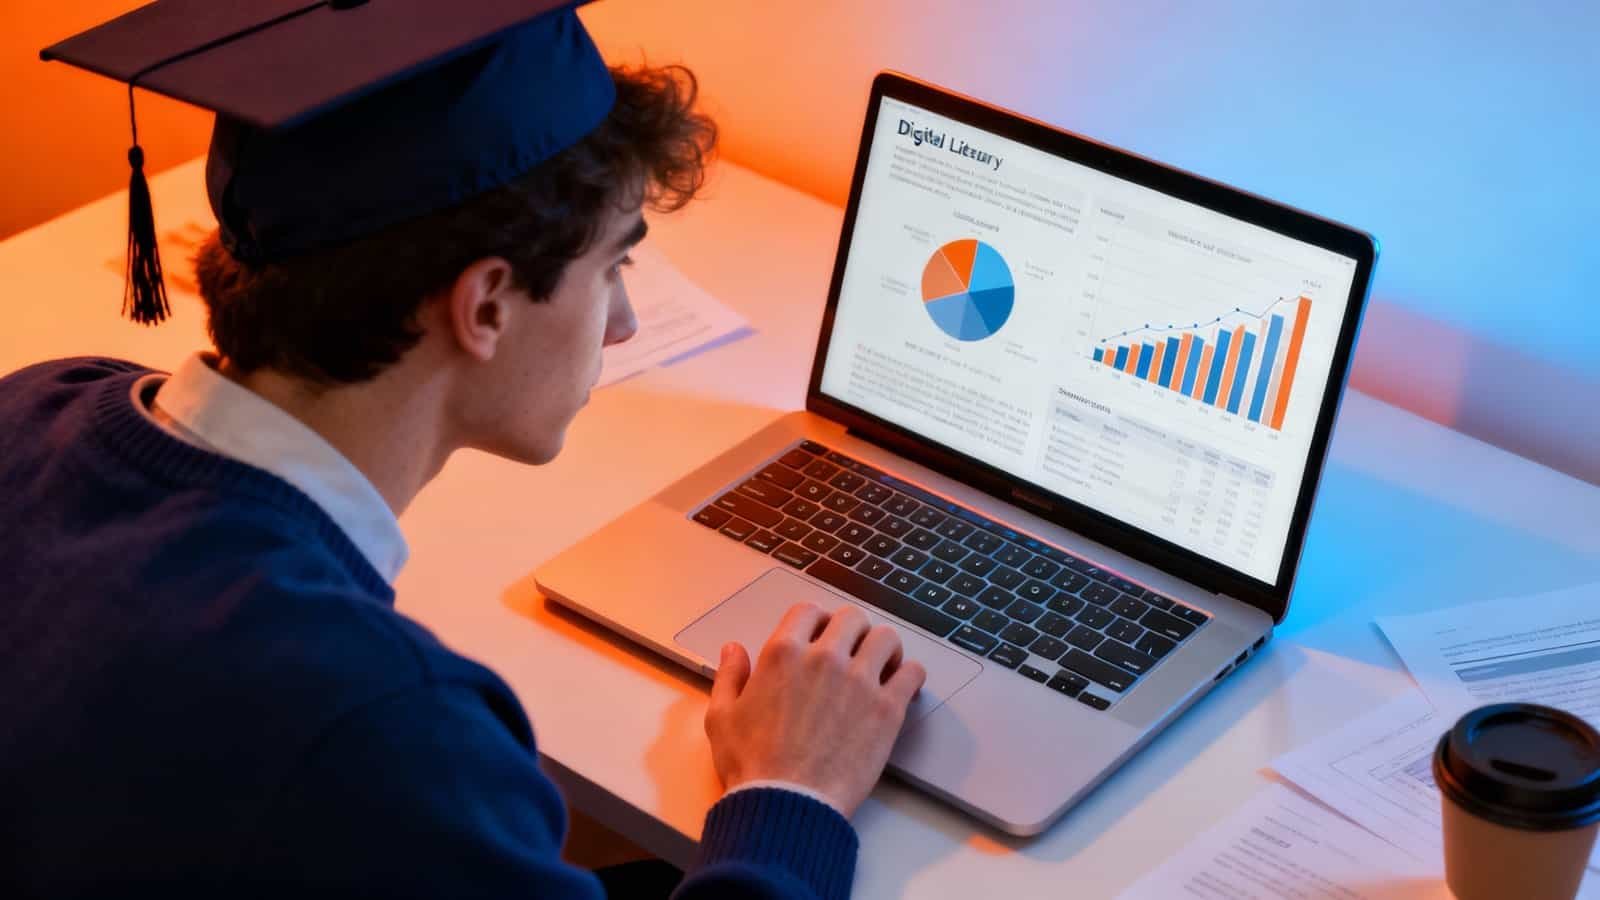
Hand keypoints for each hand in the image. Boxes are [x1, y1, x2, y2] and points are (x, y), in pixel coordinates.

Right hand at [704, 602, 927, 817]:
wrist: (787, 804)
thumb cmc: (753, 766)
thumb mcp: (721, 717)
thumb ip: (729, 676)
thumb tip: (733, 649)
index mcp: (784, 653)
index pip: (808, 610)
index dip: (816, 621)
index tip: (820, 636)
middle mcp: (824, 658)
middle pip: (852, 617)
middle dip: (853, 631)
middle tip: (853, 651)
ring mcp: (860, 681)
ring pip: (886, 637)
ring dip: (884, 647)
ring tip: (882, 664)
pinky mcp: (887, 709)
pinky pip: (913, 673)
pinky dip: (910, 674)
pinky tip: (902, 686)